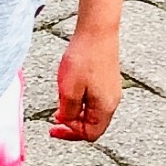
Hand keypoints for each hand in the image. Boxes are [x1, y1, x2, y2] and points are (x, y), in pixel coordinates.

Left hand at [50, 25, 123, 141]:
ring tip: (60, 100)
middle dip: (72, 123)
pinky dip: (80, 99)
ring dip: (74, 111)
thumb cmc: (84, 58)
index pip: (90, 134)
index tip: (54, 127)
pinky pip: (93, 98)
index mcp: (105, 107)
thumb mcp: (68, 90)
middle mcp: (111, 101)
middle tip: (54, 117)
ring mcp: (110, 90)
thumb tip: (65, 121)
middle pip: (92, 124)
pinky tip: (69, 89)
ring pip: (91, 111)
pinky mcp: (107, 80)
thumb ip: (67, 112)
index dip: (70, 133)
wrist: (97, 31)